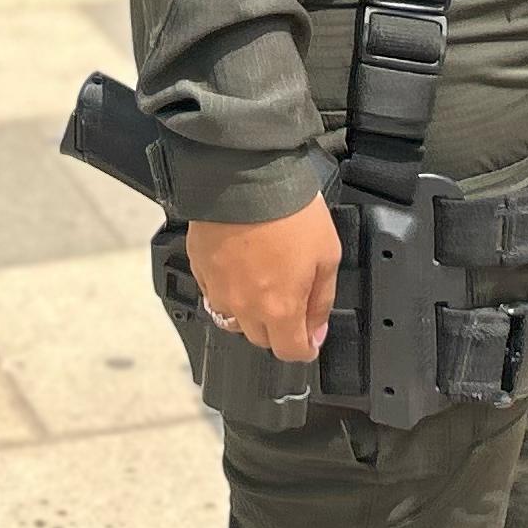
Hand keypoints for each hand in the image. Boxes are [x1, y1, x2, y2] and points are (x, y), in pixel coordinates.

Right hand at [188, 196, 342, 363]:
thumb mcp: (327, 255)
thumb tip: (316, 331)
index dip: (305, 346)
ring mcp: (218, 289)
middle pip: (261, 338)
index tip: (310, 336)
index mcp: (280, 308)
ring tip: (262, 280)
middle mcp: (245, 307)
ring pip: (234, 319)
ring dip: (250, 311)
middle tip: (290, 296)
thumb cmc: (290, 210)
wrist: (245, 175)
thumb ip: (322, 301)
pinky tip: (241, 265)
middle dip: (279, 327)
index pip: (291, 352)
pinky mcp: (200, 269)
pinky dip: (228, 289)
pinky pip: (214, 293)